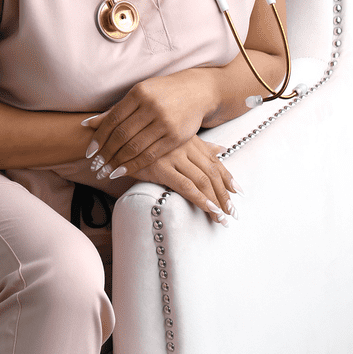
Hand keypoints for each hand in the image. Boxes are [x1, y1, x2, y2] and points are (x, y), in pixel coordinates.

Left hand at [84, 71, 215, 178]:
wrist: (197, 91)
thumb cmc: (163, 93)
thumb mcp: (140, 94)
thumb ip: (116, 110)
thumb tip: (88, 124)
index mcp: (139, 93)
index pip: (113, 119)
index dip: (99, 138)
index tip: (89, 152)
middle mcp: (151, 106)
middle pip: (122, 135)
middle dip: (106, 153)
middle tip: (95, 166)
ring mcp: (165, 122)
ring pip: (135, 147)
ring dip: (117, 162)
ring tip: (106, 171)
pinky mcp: (176, 136)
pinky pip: (151, 154)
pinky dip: (135, 165)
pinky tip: (124, 171)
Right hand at [93, 137, 238, 224]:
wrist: (114, 136)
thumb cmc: (144, 139)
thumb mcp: (174, 138)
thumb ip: (199, 144)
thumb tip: (222, 147)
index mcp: (190, 139)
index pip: (214, 161)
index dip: (227, 177)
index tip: (238, 191)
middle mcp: (186, 146)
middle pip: (212, 173)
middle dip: (224, 194)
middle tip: (234, 212)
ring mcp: (174, 155)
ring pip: (202, 180)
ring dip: (215, 201)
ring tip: (223, 218)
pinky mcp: (161, 167)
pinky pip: (185, 186)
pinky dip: (199, 199)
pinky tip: (209, 210)